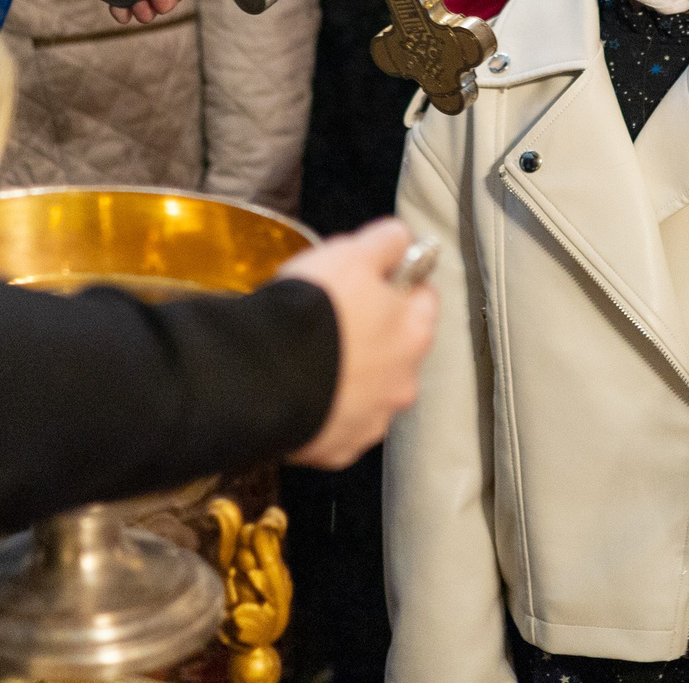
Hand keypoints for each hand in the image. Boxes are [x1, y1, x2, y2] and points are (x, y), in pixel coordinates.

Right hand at [279, 218, 439, 470]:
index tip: (376, 278)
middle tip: (337, 319)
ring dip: (353, 378)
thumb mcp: (351, 254)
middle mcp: (402, 383)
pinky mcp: (338, 449)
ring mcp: (372, 421)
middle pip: (399, 352)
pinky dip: (326, 411)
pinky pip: (338, 426)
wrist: (264, 375)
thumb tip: (402, 238)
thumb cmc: (315, 309)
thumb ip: (385, 242)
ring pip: (370, 393)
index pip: (425, 300)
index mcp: (412, 334)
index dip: (401, 284)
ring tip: (313, 360)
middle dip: (377, 336)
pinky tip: (301, 394)